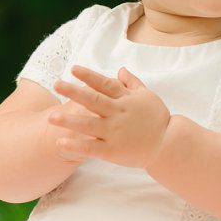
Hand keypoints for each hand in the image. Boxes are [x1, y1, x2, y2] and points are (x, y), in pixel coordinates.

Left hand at [48, 65, 171, 169]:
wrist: (169, 144)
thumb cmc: (158, 119)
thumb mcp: (147, 96)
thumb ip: (132, 83)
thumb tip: (119, 69)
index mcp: (125, 99)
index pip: (104, 84)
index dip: (89, 76)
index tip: (73, 69)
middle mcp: (118, 114)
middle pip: (93, 100)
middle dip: (74, 92)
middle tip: (57, 84)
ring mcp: (115, 132)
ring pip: (88, 124)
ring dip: (69, 120)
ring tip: (51, 117)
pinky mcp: (113, 150)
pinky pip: (91, 148)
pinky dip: (76, 146)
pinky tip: (60, 143)